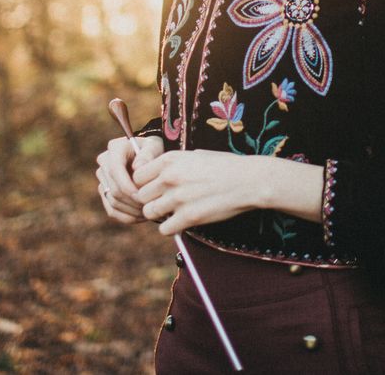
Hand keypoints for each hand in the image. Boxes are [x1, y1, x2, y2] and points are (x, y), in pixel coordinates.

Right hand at [95, 135, 163, 224]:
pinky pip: (112, 210)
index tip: (141, 195)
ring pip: (113, 202)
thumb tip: (138, 167)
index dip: (126, 185)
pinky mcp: (105, 192)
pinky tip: (142, 216)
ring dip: (131, 211)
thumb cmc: (153, 150)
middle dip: (131, 201)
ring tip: (149, 211)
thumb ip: (148, 154)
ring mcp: (103, 178)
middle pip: (113, 188)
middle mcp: (104, 162)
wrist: (149, 157)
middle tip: (149, 207)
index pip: (114, 169)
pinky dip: (127, 217)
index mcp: (115, 148)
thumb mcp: (155, 147)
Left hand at [132, 149, 270, 234]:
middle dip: (150, 200)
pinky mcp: (188, 217)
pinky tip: (181, 221)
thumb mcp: (194, 155)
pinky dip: (171, 228)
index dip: (144, 184)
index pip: (137, 176)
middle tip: (163, 202)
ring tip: (172, 212)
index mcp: (170, 159)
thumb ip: (173, 164)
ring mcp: (178, 198)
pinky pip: (164, 229)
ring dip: (159, 214)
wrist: (247, 180)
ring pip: (149, 212)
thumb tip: (155, 174)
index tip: (154, 188)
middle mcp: (170, 177)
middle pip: (141, 195)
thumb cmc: (224, 166)